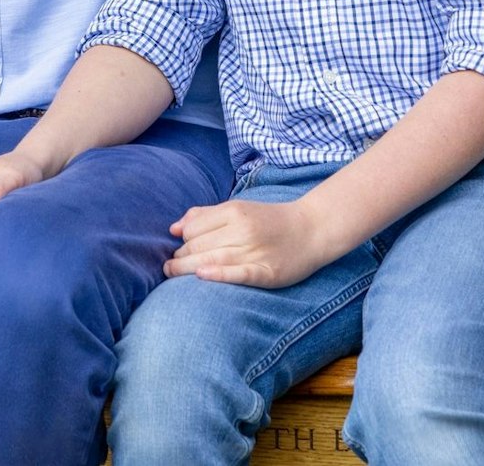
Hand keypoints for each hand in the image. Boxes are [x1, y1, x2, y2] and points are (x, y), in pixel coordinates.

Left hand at [164, 196, 338, 287]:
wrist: (313, 229)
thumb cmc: (271, 220)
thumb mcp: (239, 208)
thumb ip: (205, 215)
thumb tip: (173, 228)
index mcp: (234, 212)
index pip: (194, 229)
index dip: (182, 241)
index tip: (177, 250)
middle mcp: (243, 230)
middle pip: (199, 245)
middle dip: (180, 257)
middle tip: (170, 266)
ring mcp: (255, 251)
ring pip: (212, 259)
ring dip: (186, 268)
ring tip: (171, 273)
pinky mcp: (267, 272)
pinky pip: (238, 274)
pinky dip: (218, 274)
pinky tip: (201, 275)